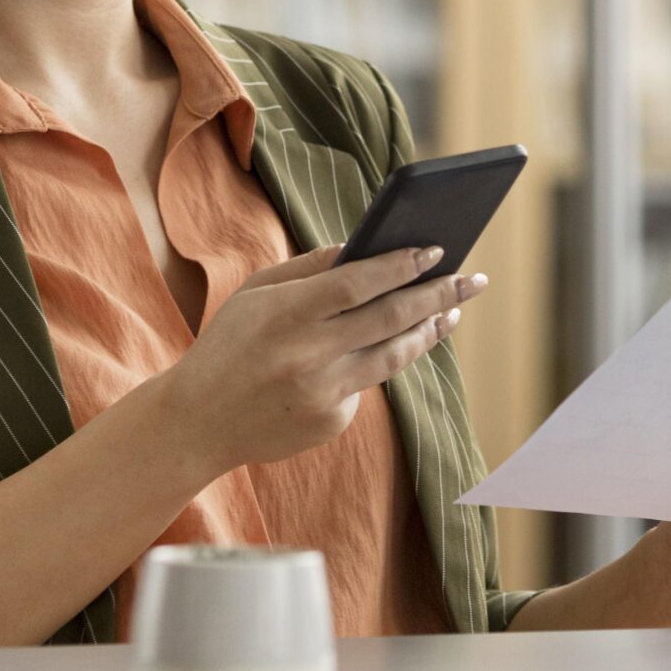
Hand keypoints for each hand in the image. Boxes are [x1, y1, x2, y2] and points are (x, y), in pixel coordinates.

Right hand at [157, 245, 483, 476]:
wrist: (197, 422)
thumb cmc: (230, 344)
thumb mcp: (257, 292)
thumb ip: (311, 268)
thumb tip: (366, 248)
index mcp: (286, 313)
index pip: (360, 282)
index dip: (403, 265)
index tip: (438, 250)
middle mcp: (308, 354)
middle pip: (392, 317)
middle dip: (440, 294)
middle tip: (474, 279)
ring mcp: (323, 393)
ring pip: (395, 356)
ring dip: (431, 331)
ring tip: (452, 311)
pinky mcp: (332, 422)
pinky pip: (367, 384)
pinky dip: (375, 363)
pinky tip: (382, 350)